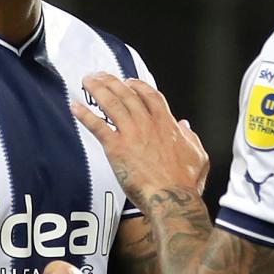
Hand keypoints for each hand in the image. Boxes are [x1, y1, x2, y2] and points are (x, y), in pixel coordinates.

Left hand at [71, 73, 209, 209]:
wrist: (172, 198)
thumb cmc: (185, 182)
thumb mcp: (198, 155)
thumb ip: (191, 137)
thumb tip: (185, 125)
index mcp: (167, 124)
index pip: (150, 95)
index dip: (137, 85)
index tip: (128, 81)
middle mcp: (148, 123)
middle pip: (127, 93)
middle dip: (112, 81)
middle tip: (100, 75)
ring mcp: (132, 134)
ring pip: (112, 103)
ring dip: (97, 89)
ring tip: (87, 80)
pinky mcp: (117, 148)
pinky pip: (98, 126)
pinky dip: (85, 115)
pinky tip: (75, 107)